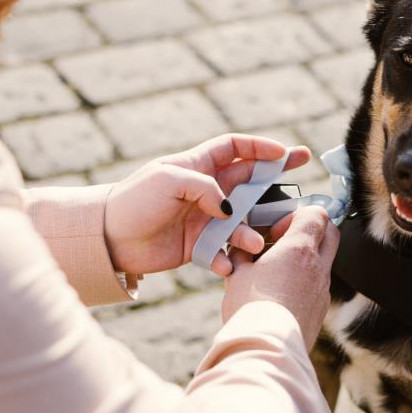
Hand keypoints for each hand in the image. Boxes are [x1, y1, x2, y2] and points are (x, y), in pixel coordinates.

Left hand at [104, 134, 310, 276]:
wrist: (108, 239)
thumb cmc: (134, 201)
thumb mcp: (169, 180)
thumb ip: (205, 187)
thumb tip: (230, 209)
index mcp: (197, 166)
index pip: (235, 148)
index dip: (259, 146)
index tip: (282, 151)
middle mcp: (206, 190)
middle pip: (248, 179)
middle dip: (276, 175)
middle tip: (303, 168)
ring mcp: (204, 218)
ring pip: (241, 221)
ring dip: (250, 232)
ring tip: (253, 244)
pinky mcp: (197, 245)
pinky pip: (221, 251)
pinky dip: (226, 259)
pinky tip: (225, 265)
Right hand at [223, 206, 338, 347]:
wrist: (266, 349)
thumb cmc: (250, 310)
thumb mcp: (236, 275)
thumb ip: (241, 255)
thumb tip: (242, 250)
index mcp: (299, 250)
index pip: (316, 214)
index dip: (296, 215)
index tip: (276, 231)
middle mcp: (319, 266)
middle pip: (330, 233)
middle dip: (310, 231)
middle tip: (283, 243)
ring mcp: (323, 289)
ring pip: (324, 261)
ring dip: (306, 259)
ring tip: (277, 273)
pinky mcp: (322, 309)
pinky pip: (319, 285)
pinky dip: (305, 282)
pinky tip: (281, 295)